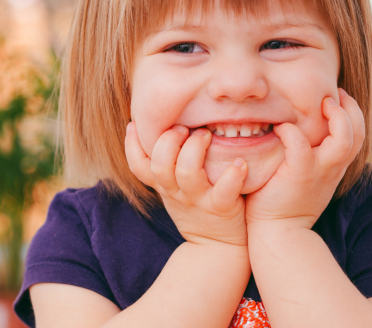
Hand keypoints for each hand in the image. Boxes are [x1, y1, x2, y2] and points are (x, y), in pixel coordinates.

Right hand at [125, 122, 248, 245]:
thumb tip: (164, 129)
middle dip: (168, 140)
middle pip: (160, 165)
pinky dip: (232, 175)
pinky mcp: (221, 208)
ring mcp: (198, 200)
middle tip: (183, 128)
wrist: (217, 248)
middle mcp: (176, 192)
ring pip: (187, 173)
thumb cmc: (197, 209)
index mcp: (164, 186)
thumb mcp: (174, 191)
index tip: (134, 124)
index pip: (138, 166)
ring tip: (207, 135)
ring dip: (195, 149)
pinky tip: (239, 163)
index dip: (131, 145)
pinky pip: (224, 191)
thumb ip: (168, 166)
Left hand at [245, 89, 365, 229]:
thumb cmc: (284, 203)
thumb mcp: (305, 177)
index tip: (337, 99)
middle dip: (350, 108)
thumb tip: (299, 131)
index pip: (357, 134)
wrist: (278, 233)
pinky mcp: (299, 174)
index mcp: (335, 167)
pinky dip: (291, 131)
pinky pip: (300, 144)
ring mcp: (319, 171)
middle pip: (359, 132)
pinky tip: (280, 128)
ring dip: (336, 116)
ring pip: (344, 139)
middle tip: (333, 95)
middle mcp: (332, 168)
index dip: (352, 113)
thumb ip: (309, 157)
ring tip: (321, 104)